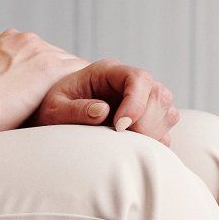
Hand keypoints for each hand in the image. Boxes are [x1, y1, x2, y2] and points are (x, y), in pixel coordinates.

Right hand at [0, 26, 90, 134]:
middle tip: (68, 103)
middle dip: (62, 79)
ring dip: (75, 84)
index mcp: (9, 41)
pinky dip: (86, 88)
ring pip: (72, 65)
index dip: (46, 76)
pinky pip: (82, 72)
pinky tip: (88, 104)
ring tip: (81, 105)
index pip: (40, 54)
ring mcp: (40, 50)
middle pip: (59, 57)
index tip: (47, 94)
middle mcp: (26, 39)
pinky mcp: (51, 67)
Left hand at [32, 57, 179, 140]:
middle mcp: (128, 82)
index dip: (135, 102)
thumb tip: (103, 111)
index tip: (120, 127)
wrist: (53, 120)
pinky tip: (135, 148)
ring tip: (129, 144)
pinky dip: (157, 139)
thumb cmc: (50, 111)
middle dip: (146, 120)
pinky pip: (165, 127)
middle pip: (158, 94)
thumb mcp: (54, 110)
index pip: (137, 78)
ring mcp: (141, 99)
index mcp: (107, 71)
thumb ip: (75, 110)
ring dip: (154, 130)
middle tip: (124, 140)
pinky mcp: (146, 118)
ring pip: (167, 109)